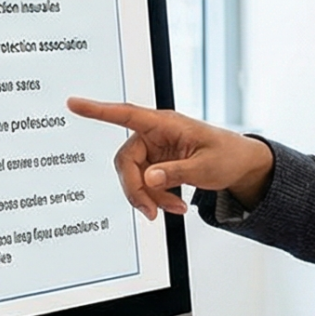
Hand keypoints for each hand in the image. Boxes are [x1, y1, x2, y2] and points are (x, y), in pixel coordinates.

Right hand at [66, 98, 274, 218]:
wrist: (241, 165)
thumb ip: (176, 173)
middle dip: (136, 189)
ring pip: (134, 178)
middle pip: (126, 162)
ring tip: (175, 209)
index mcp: (165, 124)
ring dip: (150, 198)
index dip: (98, 110)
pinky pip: (145, 185)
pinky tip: (176, 205)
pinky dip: (157, 199)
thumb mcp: (206, 167)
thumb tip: (148, 179)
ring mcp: (154, 151)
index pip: (126, 114)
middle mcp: (154, 135)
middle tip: (152, 212)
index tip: (73, 103)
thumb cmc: (228, 156)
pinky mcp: (157, 166)